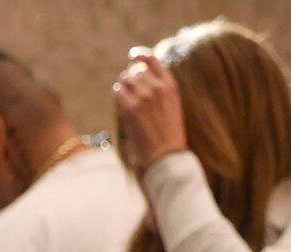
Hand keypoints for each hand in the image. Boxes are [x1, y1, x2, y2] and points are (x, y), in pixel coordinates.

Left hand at [111, 52, 187, 173]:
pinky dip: (118, 97)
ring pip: (125, 79)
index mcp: (171, 86)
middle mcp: (157, 87)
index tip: (133, 55)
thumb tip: (139, 77)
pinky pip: (118, 92)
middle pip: (136, 71)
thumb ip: (160, 91)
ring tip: (128, 102)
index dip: (141, 55)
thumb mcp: (172, 108)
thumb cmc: (169, 137)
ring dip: (124, 88)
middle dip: (131, 79)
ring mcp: (143, 96)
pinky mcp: (130, 108)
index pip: (153, 60)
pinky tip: (123, 107)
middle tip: (131, 93)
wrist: (166, 157)